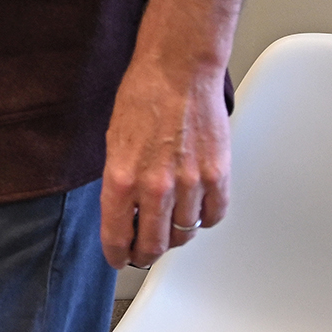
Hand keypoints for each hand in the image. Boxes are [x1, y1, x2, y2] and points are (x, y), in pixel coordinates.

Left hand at [99, 49, 230, 268]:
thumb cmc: (143, 97)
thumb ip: (119, 181)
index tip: (119, 259)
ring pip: (184, 232)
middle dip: (145, 253)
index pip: (116, 235)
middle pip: (154, 244)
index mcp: (120, 176)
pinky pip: (214, 215)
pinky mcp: (218, 175)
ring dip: (175, 234)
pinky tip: (196, 209)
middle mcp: (155, 185)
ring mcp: (190, 183)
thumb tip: (123, 210)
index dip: (117, 254)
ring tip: (169, 224)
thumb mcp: (113, 141)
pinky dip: (205, 218)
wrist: (178, 72)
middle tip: (143, 251)